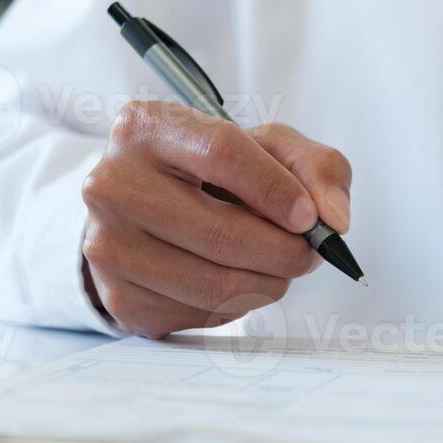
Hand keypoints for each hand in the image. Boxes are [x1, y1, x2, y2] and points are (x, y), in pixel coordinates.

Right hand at [81, 101, 351, 337]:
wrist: (143, 207)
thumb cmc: (208, 171)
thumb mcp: (264, 147)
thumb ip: (315, 166)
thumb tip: (334, 219)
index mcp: (146, 128)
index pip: (222, 154)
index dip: (277, 191)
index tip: (310, 218)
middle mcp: (112, 184)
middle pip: (220, 232)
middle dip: (284, 251)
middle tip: (309, 253)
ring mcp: (107, 245)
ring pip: (213, 283)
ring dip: (268, 283)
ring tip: (279, 267)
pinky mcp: (118, 296)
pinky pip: (200, 314)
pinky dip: (237, 304)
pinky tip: (237, 279)